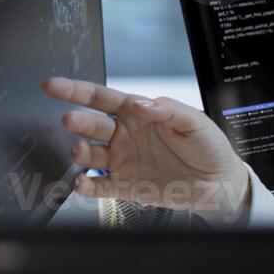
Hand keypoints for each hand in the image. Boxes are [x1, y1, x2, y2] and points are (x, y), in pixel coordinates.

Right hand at [42, 76, 250, 225]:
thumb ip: (169, 109)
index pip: (102, 98)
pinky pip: (97, 186)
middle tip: (70, 120)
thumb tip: (142, 103)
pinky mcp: (125, 186)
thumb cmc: (209, 147)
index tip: (54, 86)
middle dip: (77, 121)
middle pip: (92, 125)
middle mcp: (126, 136)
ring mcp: (123, 161)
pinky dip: (85, 186)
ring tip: (81, 150)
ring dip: (80, 151)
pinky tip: (81, 182)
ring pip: (90, 155)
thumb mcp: (195, 121)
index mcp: (139, 114)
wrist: (219, 183)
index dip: (76, 91)